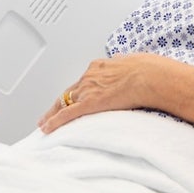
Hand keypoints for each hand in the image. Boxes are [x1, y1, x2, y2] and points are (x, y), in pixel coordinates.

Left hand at [38, 54, 167, 132]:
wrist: (148, 76)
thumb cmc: (147, 70)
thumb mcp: (133, 64)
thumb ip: (125, 70)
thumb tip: (128, 71)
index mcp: (100, 66)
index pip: (83, 81)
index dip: (76, 90)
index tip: (73, 96)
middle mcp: (90, 76)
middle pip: (70, 91)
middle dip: (60, 102)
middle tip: (50, 111)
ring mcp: (88, 90)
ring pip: (64, 102)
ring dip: (53, 113)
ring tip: (45, 123)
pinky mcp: (89, 103)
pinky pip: (67, 114)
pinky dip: (54, 122)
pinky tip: (47, 128)